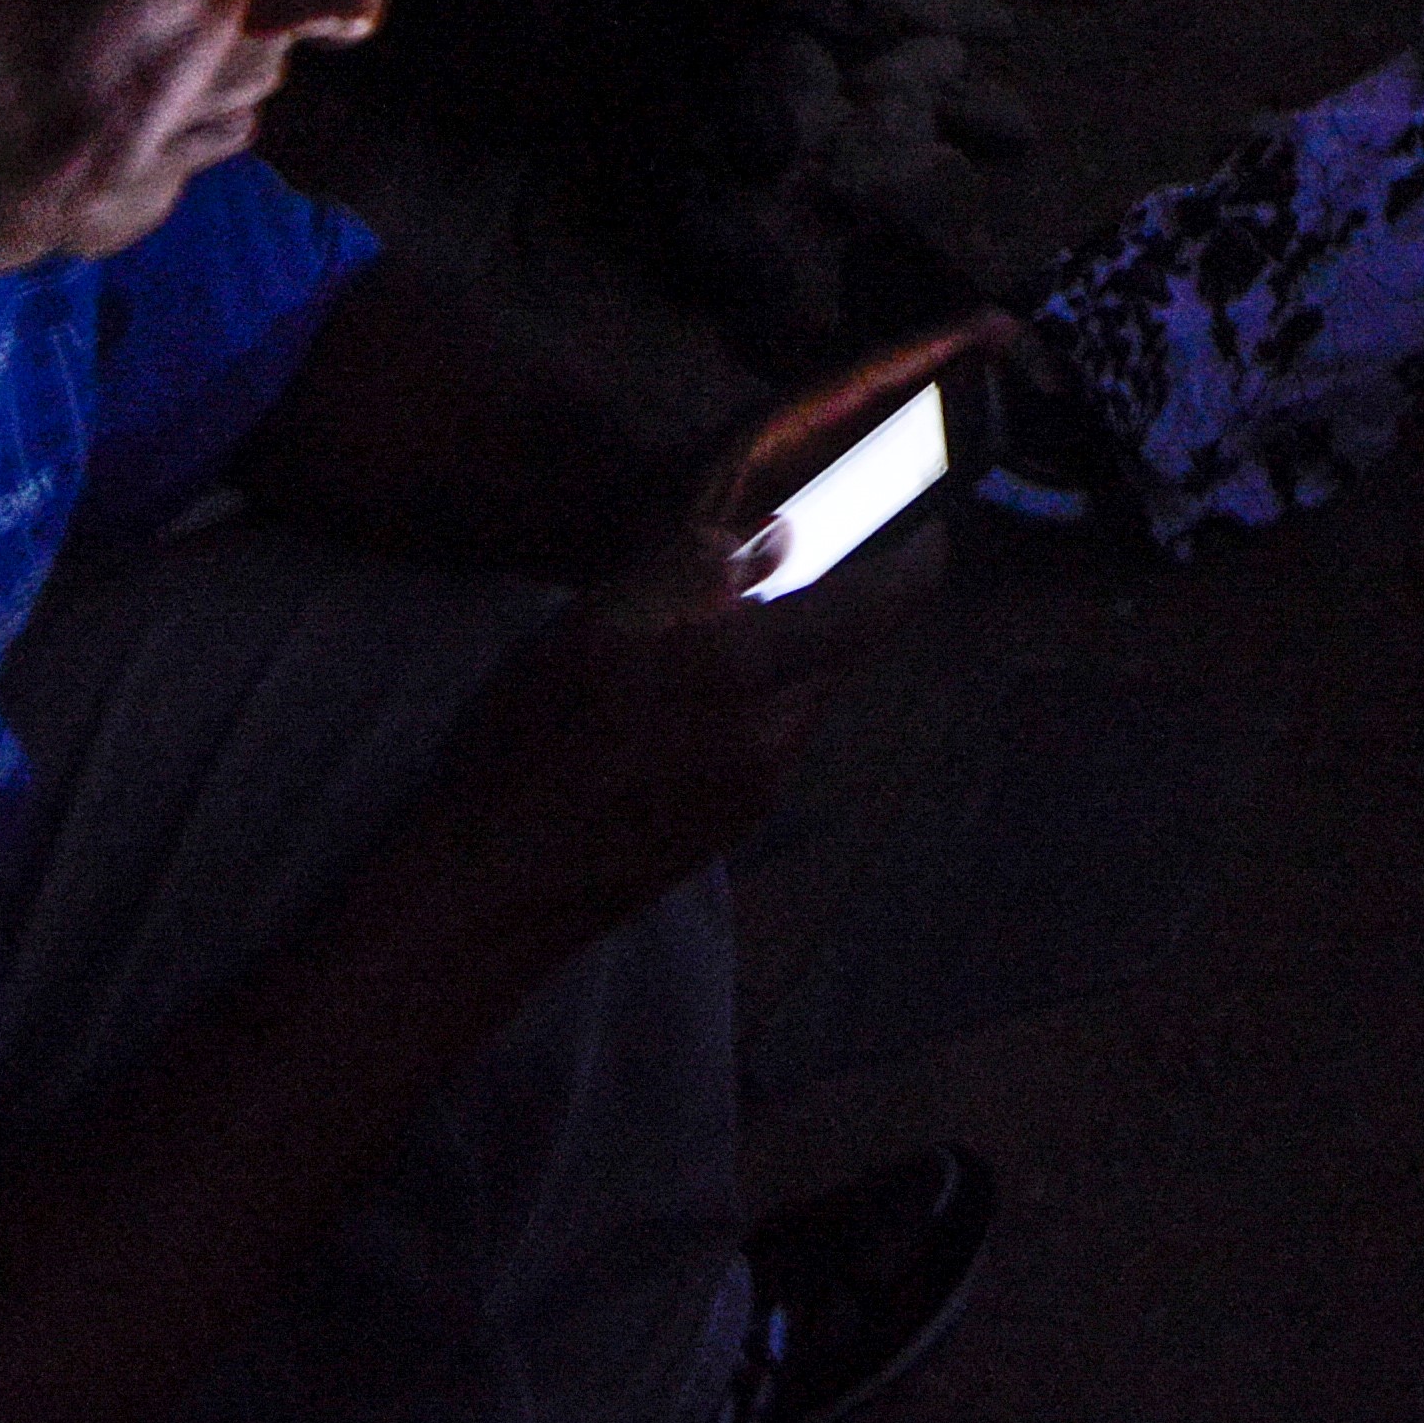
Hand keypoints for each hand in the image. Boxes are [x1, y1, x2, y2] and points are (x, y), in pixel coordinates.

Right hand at [408, 324, 1003, 961]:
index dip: (912, 568)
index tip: (935, 537)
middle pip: (834, 656)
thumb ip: (688, 574)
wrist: (488, 885)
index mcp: (739, 674)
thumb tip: (767, 541)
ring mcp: (753, 793)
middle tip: (784, 574)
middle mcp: (767, 738)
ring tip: (701, 647)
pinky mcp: (729, 830)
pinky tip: (675, 712)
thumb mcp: (593, 627)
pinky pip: (764, 745)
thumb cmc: (525, 743)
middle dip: (822, 611)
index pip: (868, 608)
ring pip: (797, 701)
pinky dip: (746, 711)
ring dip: (778, 664)